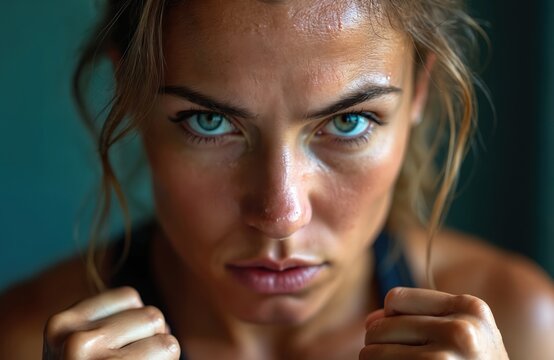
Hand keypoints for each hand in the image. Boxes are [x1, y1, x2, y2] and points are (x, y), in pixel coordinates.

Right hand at [43, 287, 179, 358]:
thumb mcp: (84, 350)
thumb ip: (106, 324)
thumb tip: (157, 312)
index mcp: (60, 324)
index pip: (130, 297)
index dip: (138, 326)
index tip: (121, 353)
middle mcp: (70, 335)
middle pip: (150, 315)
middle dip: (151, 341)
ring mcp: (89, 353)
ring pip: (163, 334)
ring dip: (160, 356)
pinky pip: (167, 347)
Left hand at [361, 287, 508, 358]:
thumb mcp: (462, 334)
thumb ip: (417, 319)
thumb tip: (370, 322)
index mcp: (469, 308)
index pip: (395, 299)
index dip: (392, 318)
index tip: (407, 335)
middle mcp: (460, 331)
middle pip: (380, 327)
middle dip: (380, 344)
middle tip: (400, 358)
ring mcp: (445, 359)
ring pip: (373, 353)